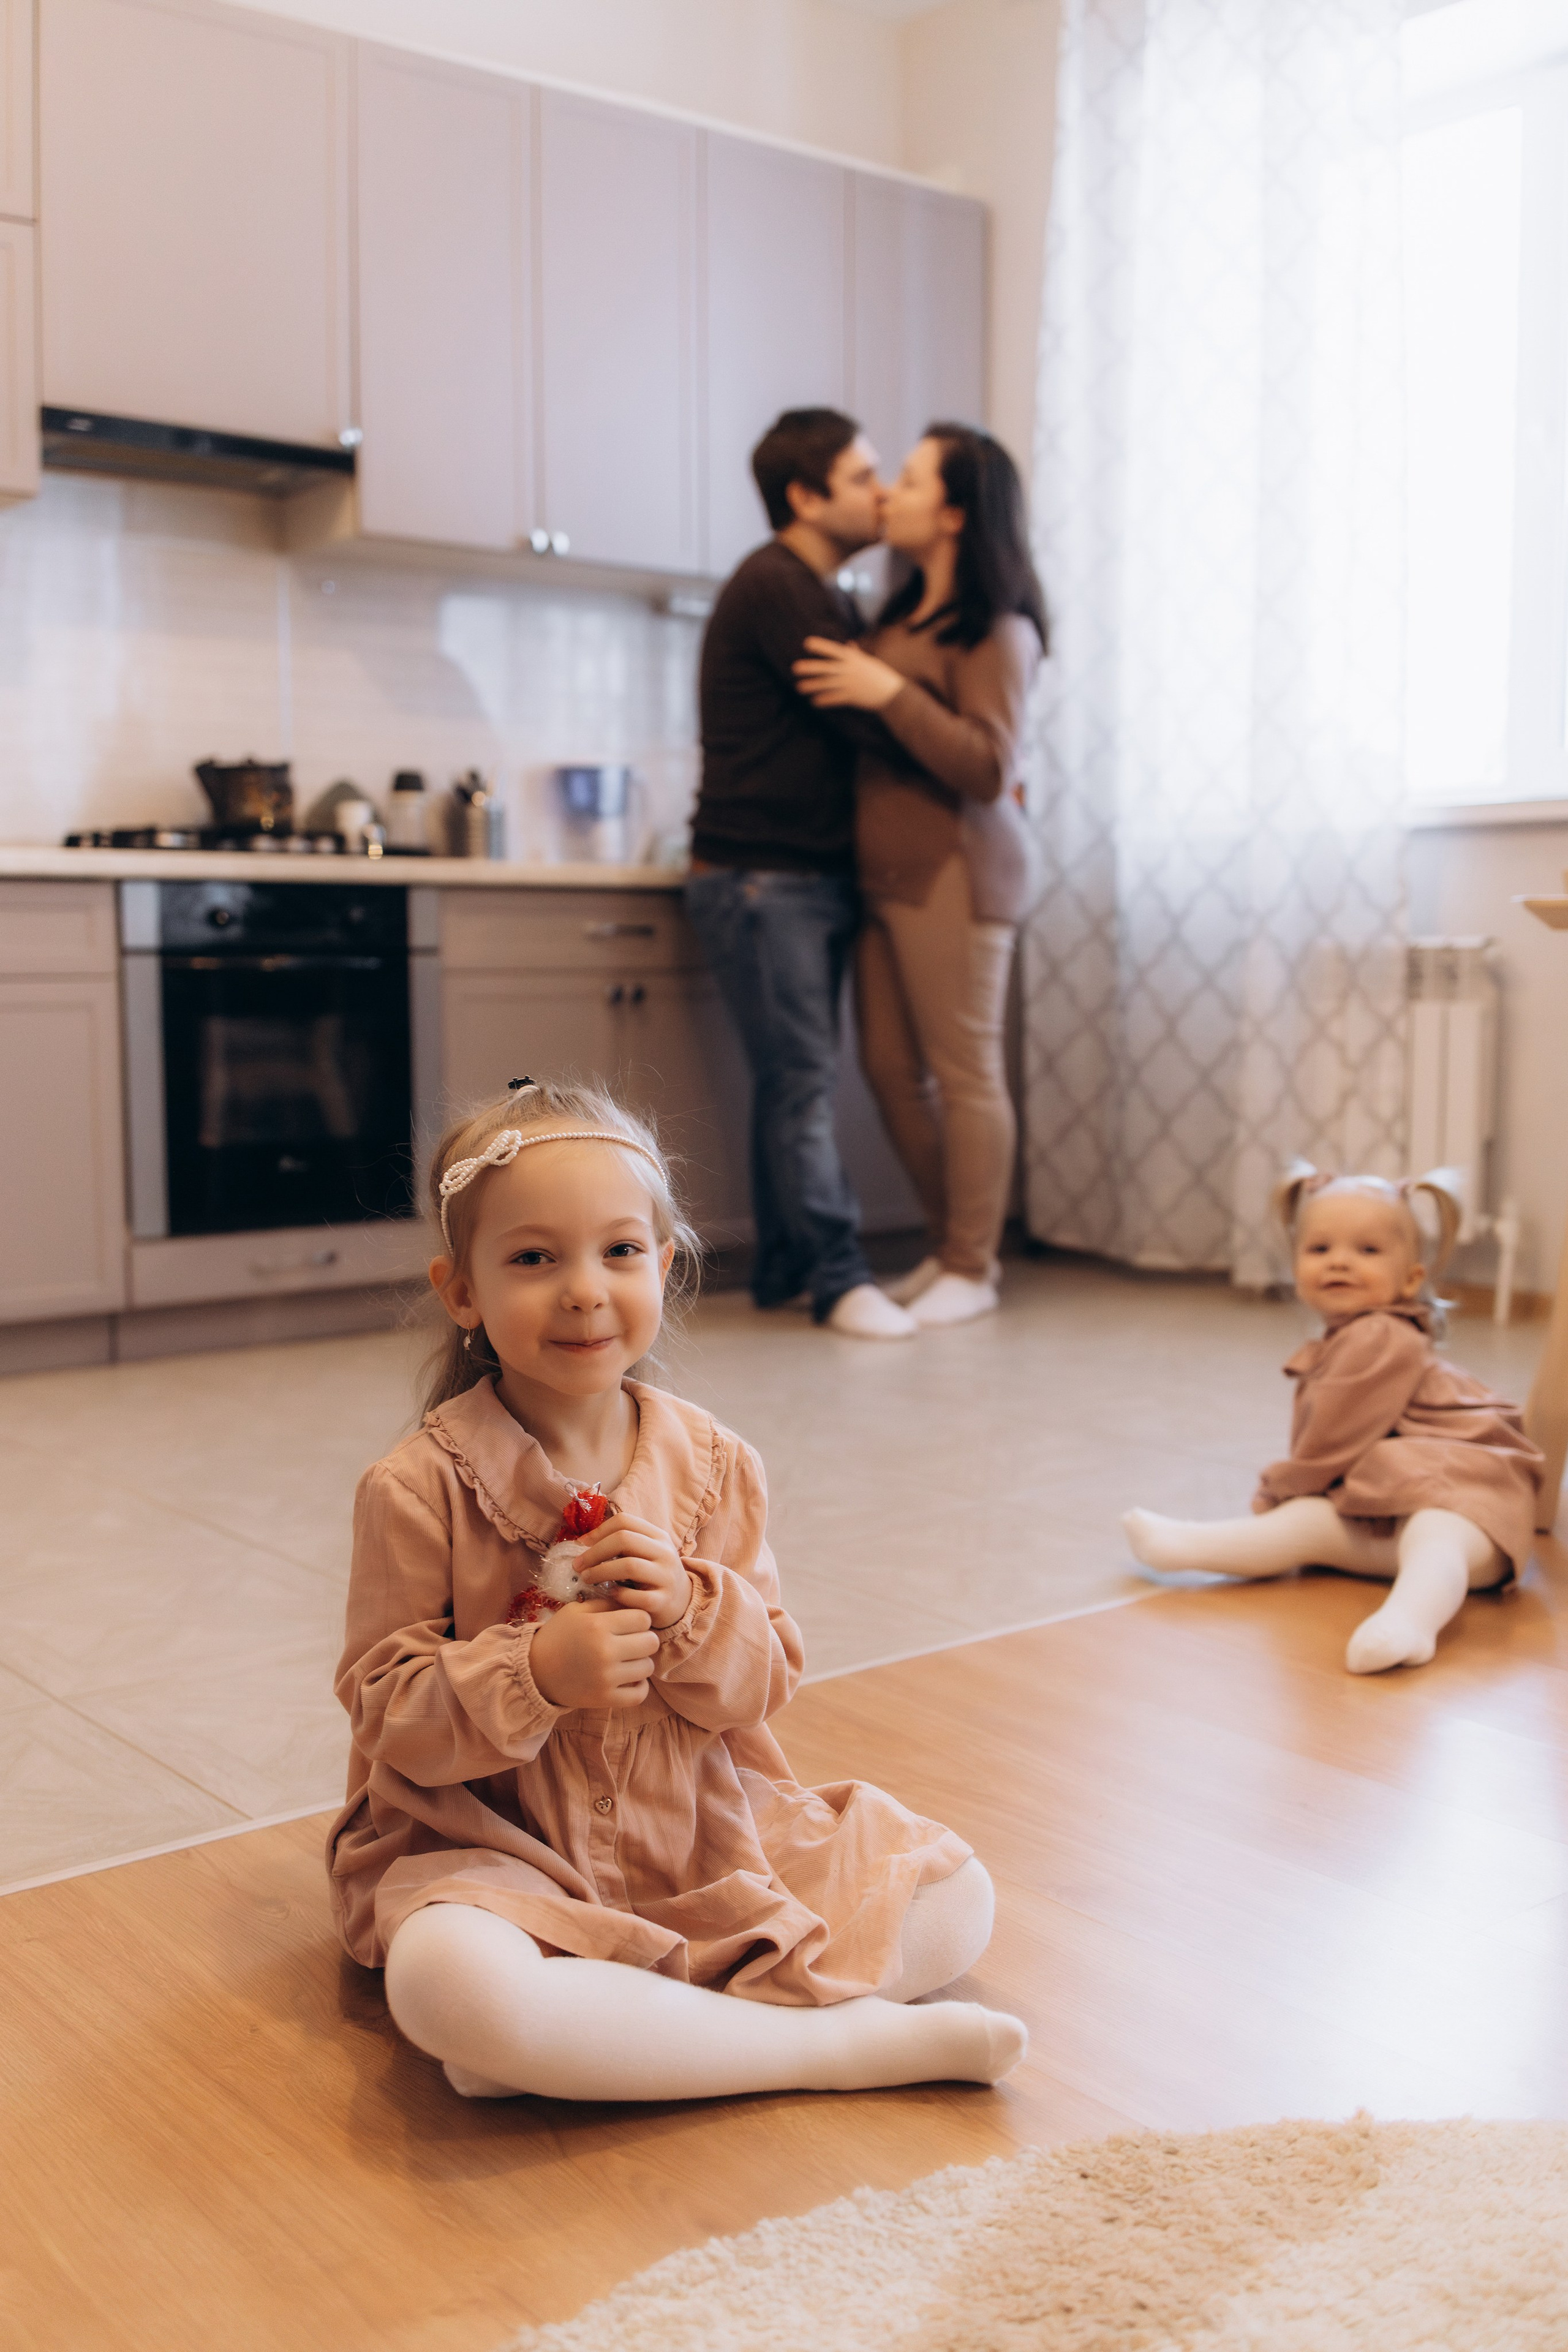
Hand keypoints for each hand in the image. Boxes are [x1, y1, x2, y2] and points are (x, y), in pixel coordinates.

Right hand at [529, 1595, 657, 1710]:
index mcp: (597, 1626)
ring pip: (648, 1667)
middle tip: (632, 1642)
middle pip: (651, 1642)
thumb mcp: (576, 1611)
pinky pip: (640, 1694)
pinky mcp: (604, 1699)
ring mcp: (606, 1678)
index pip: (643, 1618)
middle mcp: (604, 1651)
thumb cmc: (557, 1636)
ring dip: (641, 1662)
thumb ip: (605, 1604)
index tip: (629, 1624)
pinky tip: (629, 1679)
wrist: (534, 1671)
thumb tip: (632, 1601)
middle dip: (644, 1639)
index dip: (639, 1619)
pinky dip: (639, 1687)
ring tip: (628, 1660)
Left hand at [573, 1512, 694, 1630]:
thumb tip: (583, 1541)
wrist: (681, 1602)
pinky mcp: (663, 1601)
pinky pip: (635, 1596)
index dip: (599, 1530)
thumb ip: (622, 1543)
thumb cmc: (653, 1574)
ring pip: (629, 1566)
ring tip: (586, 1578)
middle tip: (577, 1565)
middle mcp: (665, 1552)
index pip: (624, 1521)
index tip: (581, 1544)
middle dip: (595, 1551)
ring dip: (600, 1572)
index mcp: (658, 1536)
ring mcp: (666, 1577)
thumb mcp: (645, 1552)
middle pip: (624, 1539)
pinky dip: (618, 1594)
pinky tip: (611, 1595)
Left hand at [793, 635, 904, 710]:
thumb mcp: (868, 661)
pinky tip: (814, 701)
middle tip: (795, 668)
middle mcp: (850, 670)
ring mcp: (851, 684)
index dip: (821, 646)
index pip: (834, 650)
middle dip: (811, 668)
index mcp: (853, 658)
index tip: (806, 643)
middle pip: (827, 667)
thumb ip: (856, 654)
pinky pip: (835, 698)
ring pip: (828, 684)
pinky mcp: (852, 697)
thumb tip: (849, 644)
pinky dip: (824, 700)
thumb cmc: (879, 674)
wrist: (892, 693)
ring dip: (812, 685)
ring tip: (799, 687)